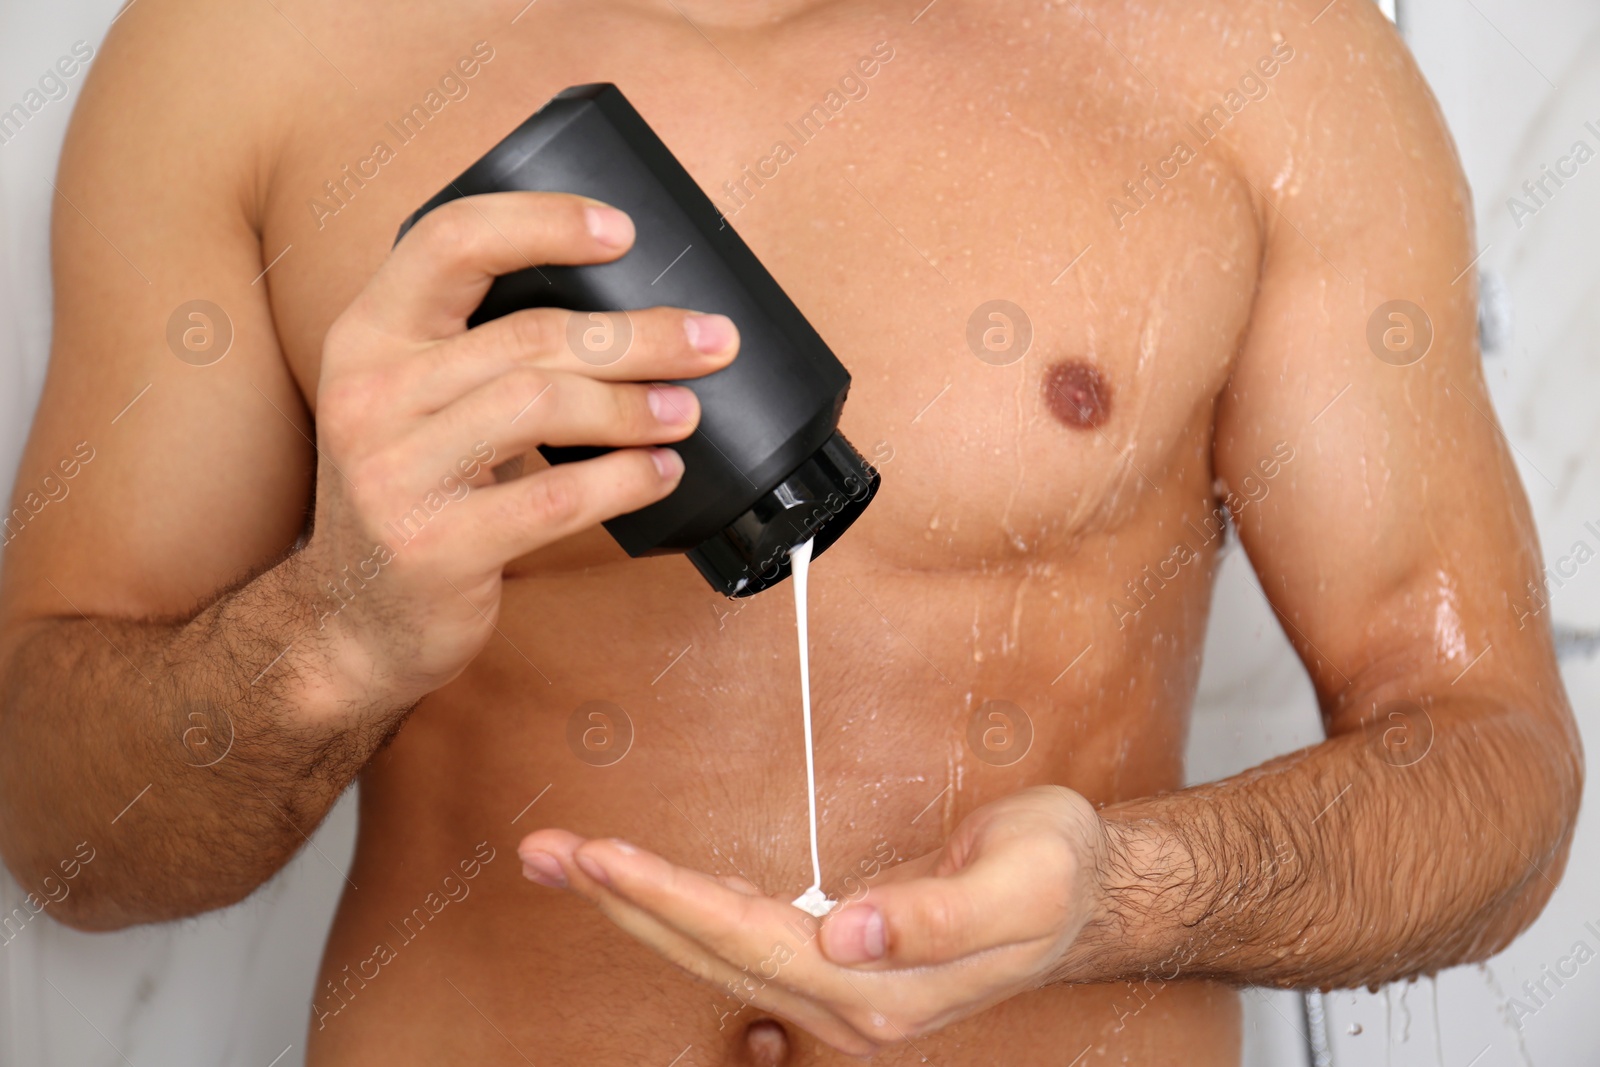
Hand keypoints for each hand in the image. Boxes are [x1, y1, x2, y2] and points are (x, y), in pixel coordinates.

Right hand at [299, 192, 737, 709]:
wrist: (352, 620)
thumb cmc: (412, 495)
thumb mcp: (412, 403)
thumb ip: (479, 350)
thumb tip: (623, 313)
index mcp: (367, 337)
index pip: (450, 243)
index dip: (540, 222)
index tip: (620, 231)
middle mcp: (370, 394)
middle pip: (529, 334)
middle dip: (638, 334)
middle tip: (711, 340)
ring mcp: (396, 473)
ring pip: (542, 404)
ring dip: (634, 405)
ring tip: (685, 410)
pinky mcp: (436, 546)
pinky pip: (554, 498)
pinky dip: (624, 479)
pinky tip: (660, 472)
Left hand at [517, 786, 1113, 1054]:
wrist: (1088, 894)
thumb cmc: (1056, 877)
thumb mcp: (1021, 884)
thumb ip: (936, 918)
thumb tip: (851, 935)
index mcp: (881, 988)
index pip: (747, 939)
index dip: (668, 899)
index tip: (602, 859)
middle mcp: (847, 1001)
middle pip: (709, 951)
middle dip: (623, 902)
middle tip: (547, 854)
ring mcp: (838, 990)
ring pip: (711, 949)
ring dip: (636, 906)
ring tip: (568, 863)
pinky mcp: (834, 963)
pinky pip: (736, 938)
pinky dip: (679, 909)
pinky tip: (643, 890)